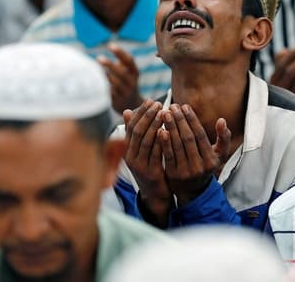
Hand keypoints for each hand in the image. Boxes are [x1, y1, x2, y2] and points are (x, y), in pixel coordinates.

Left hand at [98, 45, 143, 112]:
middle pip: (121, 73)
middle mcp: (132, 82)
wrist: (132, 104)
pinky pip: (109, 92)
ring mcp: (125, 92)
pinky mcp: (118, 100)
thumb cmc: (126, 82)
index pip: (130, 61)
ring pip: (115, 83)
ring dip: (105, 75)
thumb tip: (111, 45)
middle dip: (110, 65)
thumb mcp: (128, 72)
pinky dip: (102, 86)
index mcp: (135, 72)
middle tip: (99, 58)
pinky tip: (94, 80)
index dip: (120, 53)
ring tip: (95, 69)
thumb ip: (122, 61)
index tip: (110, 45)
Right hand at [123, 101, 170, 220]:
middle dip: (148, 115)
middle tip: (158, 103)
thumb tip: (126, 110)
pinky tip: (168, 130)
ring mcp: (139, 165)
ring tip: (164, 112)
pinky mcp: (151, 172)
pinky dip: (161, 141)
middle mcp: (130, 157)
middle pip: (138, 131)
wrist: (155, 194)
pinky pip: (156, 153)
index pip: (131, 126)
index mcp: (126, 150)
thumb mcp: (139, 149)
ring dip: (155, 125)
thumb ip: (135, 132)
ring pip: (146, 141)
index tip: (151, 101)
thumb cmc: (149, 167)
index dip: (140, 112)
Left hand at [159, 104, 231, 205]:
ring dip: (170, 127)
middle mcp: (200, 167)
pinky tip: (160, 130)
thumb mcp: (219, 155)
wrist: (192, 190)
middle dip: (180, 120)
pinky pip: (168, 155)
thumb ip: (223, 138)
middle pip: (188, 138)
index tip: (184, 106)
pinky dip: (164, 142)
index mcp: (212, 160)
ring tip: (165, 114)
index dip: (192, 119)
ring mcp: (186, 172)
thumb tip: (222, 120)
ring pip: (177, 145)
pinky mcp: (173, 175)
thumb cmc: (206, 166)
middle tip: (172, 106)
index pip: (200, 135)